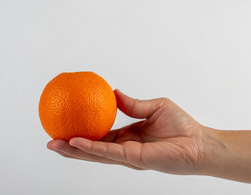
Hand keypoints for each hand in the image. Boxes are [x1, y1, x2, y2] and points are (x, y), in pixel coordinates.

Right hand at [47, 89, 205, 174]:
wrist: (199, 142)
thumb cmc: (182, 125)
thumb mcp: (155, 107)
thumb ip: (133, 104)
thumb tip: (114, 92)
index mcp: (129, 137)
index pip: (102, 137)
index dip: (84, 134)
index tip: (67, 126)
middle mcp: (126, 149)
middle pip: (93, 149)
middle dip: (71, 146)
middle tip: (51, 139)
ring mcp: (129, 156)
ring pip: (96, 154)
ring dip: (74, 150)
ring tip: (54, 144)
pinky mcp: (135, 158)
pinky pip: (110, 152)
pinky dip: (92, 147)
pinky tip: (76, 142)